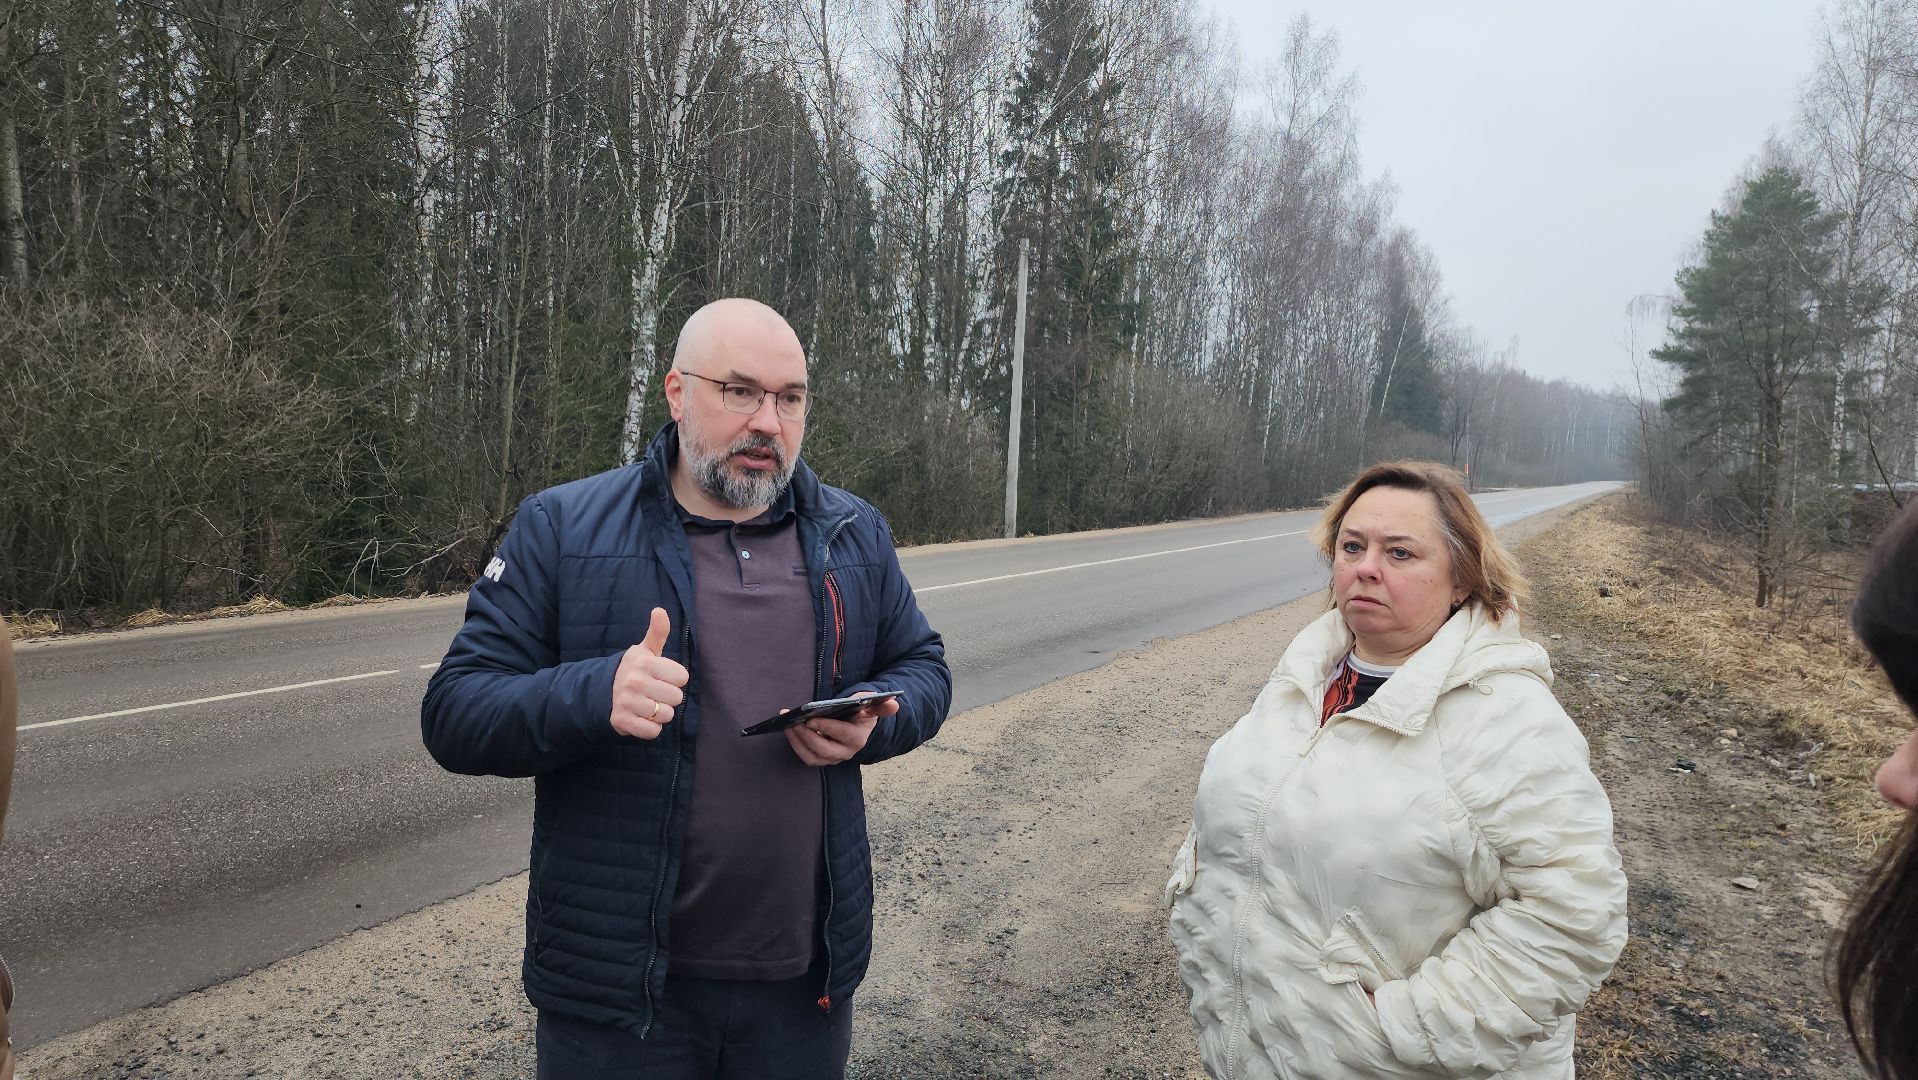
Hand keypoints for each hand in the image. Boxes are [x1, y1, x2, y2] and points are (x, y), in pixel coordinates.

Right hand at [610, 608, 688, 739]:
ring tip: (645, 705)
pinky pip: (653, 731)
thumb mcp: (645, 650)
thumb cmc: (634, 670)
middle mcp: (634, 680)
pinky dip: (650, 728)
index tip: (660, 677)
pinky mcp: (622, 721)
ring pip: (666, 715)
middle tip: (652, 693)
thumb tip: (659, 610)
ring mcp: (627, 701)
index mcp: (644, 662)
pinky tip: (640, 718)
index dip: (674, 680)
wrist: (603, 692)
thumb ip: (657, 632)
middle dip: (667, 698)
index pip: (683, 677)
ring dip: (659, 714)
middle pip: (676, 697)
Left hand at [784, 691, 898, 765]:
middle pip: (824, 750)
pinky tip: (789, 731)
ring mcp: (833, 758)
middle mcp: (846, 752)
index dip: (826, 728)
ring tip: (788, 725)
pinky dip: (796, 745)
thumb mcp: (871, 706)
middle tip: (794, 722)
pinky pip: (807, 757)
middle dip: (806, 736)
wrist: (858, 726)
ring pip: (813, 757)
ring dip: (797, 742)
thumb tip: (894, 703)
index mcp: (858, 738)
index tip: (810, 719)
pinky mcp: (823, 759)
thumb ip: (881, 705)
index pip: (843, 735)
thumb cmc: (862, 712)